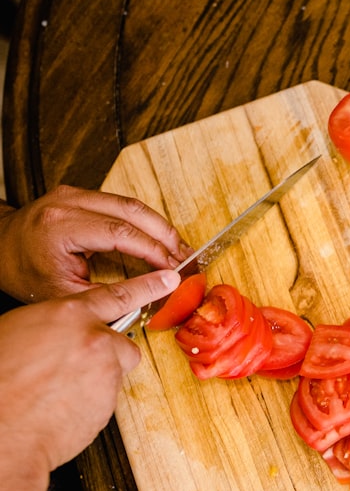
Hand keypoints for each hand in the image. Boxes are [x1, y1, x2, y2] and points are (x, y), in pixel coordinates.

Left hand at [0, 185, 191, 302]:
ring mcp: (74, 193)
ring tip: (179, 249)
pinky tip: (159, 238)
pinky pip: (122, 204)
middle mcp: (68, 202)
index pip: (120, 233)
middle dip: (165, 236)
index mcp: (60, 225)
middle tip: (186, 257)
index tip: (173, 269)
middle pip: (132, 211)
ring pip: (131, 204)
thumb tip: (148, 297)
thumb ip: (106, 294)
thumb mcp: (62, 293)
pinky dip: (145, 221)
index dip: (153, 251)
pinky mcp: (80, 193)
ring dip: (160, 226)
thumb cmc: (22, 271)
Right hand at [0, 269, 179, 472]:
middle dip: (106, 353)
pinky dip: (89, 403)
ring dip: (95, 380)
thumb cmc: (0, 381)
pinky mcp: (109, 403)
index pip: (118, 296)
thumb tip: (59, 331)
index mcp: (67, 316)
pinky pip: (105, 399)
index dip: (146, 287)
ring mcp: (106, 373)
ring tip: (58, 390)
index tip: (168, 281)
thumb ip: (50, 325)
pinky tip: (61, 407)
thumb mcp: (16, 331)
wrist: (1, 429)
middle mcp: (94, 341)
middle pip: (121, 343)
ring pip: (113, 373)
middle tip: (73, 367)